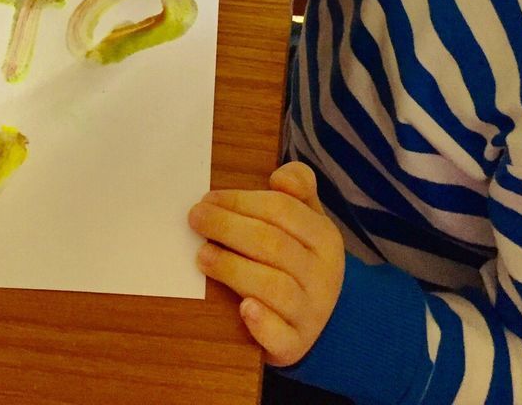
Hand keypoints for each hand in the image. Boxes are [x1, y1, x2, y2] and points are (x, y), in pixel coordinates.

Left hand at [188, 162, 344, 366]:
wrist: (320, 322)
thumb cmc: (300, 261)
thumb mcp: (308, 222)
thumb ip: (298, 191)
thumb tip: (280, 176)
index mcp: (325, 238)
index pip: (282, 210)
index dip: (241, 201)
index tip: (208, 199)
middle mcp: (323, 275)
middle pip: (273, 245)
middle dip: (229, 228)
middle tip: (196, 219)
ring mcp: (311, 313)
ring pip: (275, 287)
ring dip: (234, 269)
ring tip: (202, 256)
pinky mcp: (296, 345)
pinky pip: (281, 335)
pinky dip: (262, 322)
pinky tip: (243, 308)